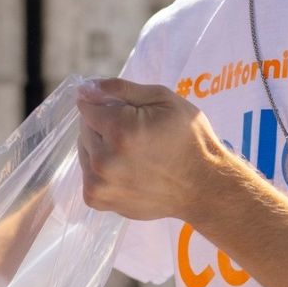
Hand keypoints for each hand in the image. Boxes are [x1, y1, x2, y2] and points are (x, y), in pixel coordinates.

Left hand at [76, 77, 221, 221]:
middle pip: (84, 128)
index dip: (105, 104)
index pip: (87, 106)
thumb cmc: (189, 139)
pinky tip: (126, 170)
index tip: (123, 110)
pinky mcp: (97, 199)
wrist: (203, 187)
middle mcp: (103, 160)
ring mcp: (98, 184)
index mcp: (119, 130)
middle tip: (135, 134)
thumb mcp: (164, 100)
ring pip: (85, 151)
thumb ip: (121, 88)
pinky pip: (88, 174)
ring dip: (101, 147)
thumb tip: (86, 87)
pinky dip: (101, 170)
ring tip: (132, 154)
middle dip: (103, 125)